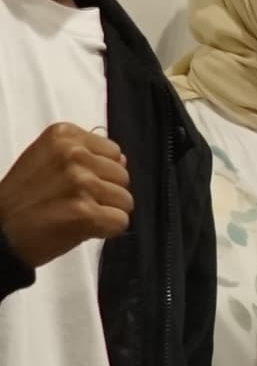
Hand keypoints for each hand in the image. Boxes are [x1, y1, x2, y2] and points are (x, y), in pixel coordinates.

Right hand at [0, 121, 128, 268]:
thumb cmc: (21, 199)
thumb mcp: (46, 162)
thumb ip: (84, 156)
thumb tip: (122, 159)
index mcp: (63, 135)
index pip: (113, 152)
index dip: (100, 173)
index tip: (74, 184)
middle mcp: (74, 154)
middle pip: (122, 175)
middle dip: (105, 193)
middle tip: (74, 203)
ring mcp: (81, 182)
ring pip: (125, 199)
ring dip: (107, 212)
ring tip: (76, 215)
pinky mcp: (86, 211)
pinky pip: (121, 221)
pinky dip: (107, 230)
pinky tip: (82, 229)